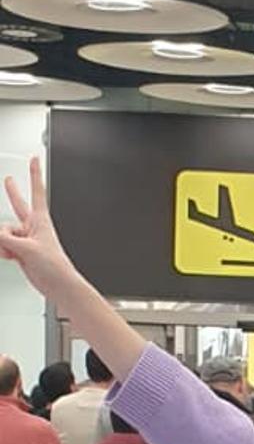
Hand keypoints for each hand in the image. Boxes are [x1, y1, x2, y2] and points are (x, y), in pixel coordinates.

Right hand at [0, 157, 74, 301]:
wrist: (58, 284)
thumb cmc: (54, 265)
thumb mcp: (27, 248)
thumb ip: (7, 239)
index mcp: (40, 220)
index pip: (36, 191)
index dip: (35, 174)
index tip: (35, 159)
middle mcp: (33, 227)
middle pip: (19, 205)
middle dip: (12, 192)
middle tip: (8, 180)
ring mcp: (26, 239)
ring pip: (4, 232)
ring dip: (4, 243)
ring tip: (12, 253)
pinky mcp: (21, 251)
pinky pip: (3, 245)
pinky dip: (3, 251)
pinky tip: (10, 257)